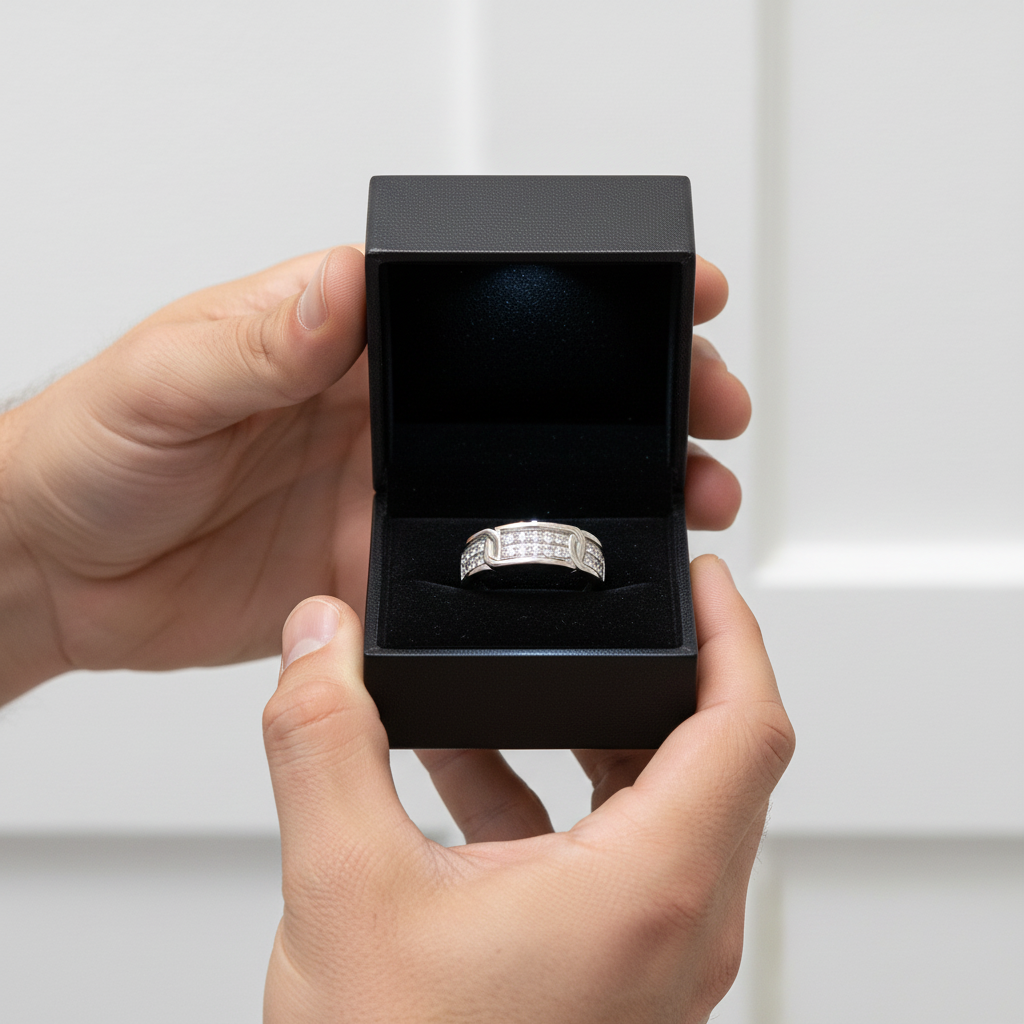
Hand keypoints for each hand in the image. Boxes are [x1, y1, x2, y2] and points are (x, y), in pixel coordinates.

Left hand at [0, 250, 746, 700]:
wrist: (59, 569)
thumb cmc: (92, 449)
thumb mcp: (166, 375)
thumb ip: (257, 336)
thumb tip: (341, 286)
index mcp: (345, 341)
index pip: (487, 307)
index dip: (582, 298)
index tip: (666, 296)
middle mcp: (384, 414)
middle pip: (536, 398)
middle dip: (637, 398)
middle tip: (711, 407)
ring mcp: (389, 493)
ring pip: (527, 487)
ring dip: (614, 491)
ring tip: (693, 499)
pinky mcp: (377, 567)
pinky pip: (474, 574)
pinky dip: (541, 577)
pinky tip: (596, 579)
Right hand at [262, 555, 792, 1022]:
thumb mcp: (343, 892)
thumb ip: (325, 740)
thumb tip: (318, 639)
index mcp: (650, 891)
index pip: (746, 724)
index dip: (736, 632)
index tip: (708, 575)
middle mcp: (677, 924)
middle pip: (711, 754)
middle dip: (657, 669)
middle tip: (612, 609)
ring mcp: (653, 953)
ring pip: (658, 801)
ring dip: (593, 729)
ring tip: (518, 678)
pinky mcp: (615, 969)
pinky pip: (612, 849)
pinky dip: (557, 789)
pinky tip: (471, 765)